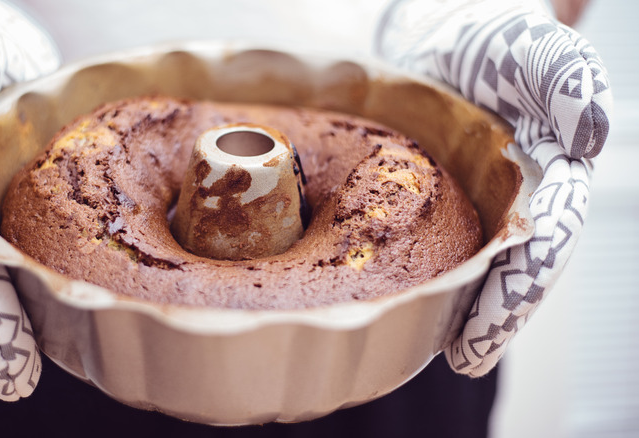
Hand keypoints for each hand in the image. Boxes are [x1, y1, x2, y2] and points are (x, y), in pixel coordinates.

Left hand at [375, 0, 611, 375]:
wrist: (440, 34)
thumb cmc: (495, 42)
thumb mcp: (536, 52)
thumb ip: (569, 81)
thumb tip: (592, 133)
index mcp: (544, 179)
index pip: (540, 246)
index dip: (518, 292)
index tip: (490, 333)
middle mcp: (510, 200)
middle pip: (507, 268)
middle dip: (491, 315)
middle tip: (466, 356)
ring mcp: (470, 202)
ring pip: (469, 262)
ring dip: (456, 306)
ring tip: (435, 346)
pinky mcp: (427, 197)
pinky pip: (424, 238)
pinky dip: (417, 270)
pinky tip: (396, 297)